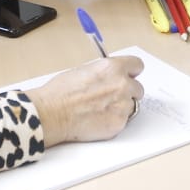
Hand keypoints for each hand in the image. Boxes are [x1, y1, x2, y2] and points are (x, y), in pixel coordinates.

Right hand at [29, 55, 144, 145]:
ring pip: (131, 106)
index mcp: (113, 68)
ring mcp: (122, 105)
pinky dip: (113, 121)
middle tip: (110, 98)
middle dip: (127, 92)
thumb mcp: (84, 70)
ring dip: (120, 108)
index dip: (132, 72)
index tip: (129, 76)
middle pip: (138, 88)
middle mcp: (122, 84)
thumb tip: (111, 77)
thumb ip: (105, 73)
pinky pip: (123, 121)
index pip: (137, 65)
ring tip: (100, 110)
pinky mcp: (119, 123)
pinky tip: (98, 120)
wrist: (51, 114)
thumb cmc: (60, 92)